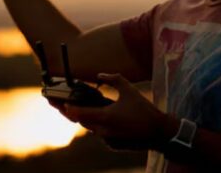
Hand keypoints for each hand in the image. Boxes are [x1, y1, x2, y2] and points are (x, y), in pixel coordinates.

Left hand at [63, 73, 177, 150]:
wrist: (158, 132)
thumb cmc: (144, 110)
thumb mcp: (129, 89)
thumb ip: (113, 79)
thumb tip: (100, 75)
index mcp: (104, 117)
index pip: (78, 113)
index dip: (67, 108)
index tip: (62, 102)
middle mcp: (103, 130)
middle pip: (82, 122)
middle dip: (74, 113)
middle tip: (66, 105)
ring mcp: (108, 140)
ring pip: (91, 128)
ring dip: (87, 119)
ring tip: (82, 109)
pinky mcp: (113, 145)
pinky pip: (101, 134)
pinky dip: (99, 126)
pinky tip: (101, 119)